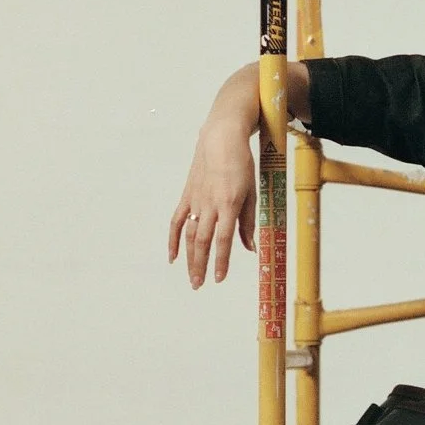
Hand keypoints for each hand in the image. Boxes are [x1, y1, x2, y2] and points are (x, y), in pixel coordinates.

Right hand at [168, 133, 255, 287]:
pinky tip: (173, 256)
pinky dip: (173, 239)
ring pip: (190, 235)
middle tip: (199, 285)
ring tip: (192, 277)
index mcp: (229, 204)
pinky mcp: (187, 196)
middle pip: (203, 241)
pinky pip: (177, 221)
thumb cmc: (241, 165)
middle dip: (201, 265)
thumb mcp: (251, 192)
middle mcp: (210, 205)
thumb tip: (250, 248)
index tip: (219, 278)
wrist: (221, 139)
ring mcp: (196, 201)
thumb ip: (248, 222)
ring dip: (190, 258)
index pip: (224, 239)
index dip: (221, 261)